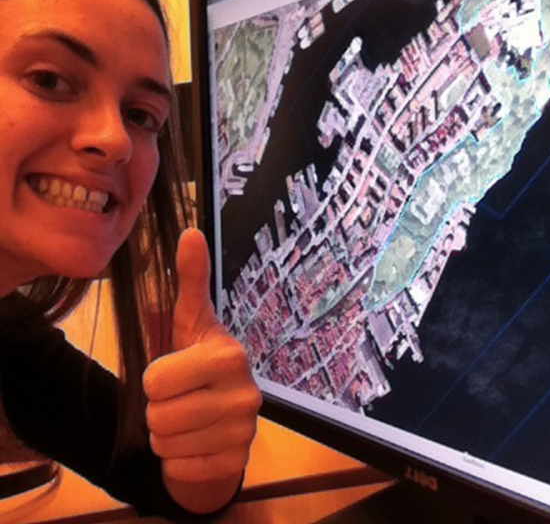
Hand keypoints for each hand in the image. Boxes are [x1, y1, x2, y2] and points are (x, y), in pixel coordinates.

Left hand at [143, 228, 261, 490]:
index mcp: (230, 354)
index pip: (155, 380)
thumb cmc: (197, 364)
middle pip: (158, 414)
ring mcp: (246, 431)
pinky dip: (180, 458)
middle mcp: (246, 392)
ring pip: (166, 443)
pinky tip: (197, 442)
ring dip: (166, 434)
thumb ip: (190, 280)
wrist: (221, 419)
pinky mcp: (239, 461)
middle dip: (158, 409)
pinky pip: (182, 467)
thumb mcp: (191, 322)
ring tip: (187, 419)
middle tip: (180, 398)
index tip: (174, 372)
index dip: (154, 379)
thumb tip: (190, 230)